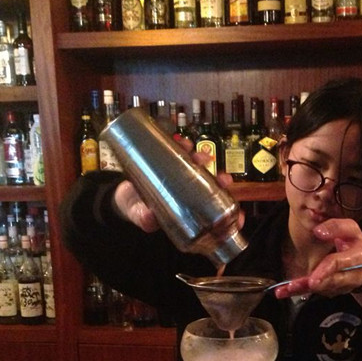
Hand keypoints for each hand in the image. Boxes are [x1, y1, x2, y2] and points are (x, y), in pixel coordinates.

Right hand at [112, 142, 239, 231]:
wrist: (122, 194)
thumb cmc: (135, 209)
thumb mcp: (139, 216)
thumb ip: (144, 218)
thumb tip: (148, 218)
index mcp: (189, 212)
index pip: (216, 216)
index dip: (230, 217)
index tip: (239, 216)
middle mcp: (191, 196)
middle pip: (213, 189)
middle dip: (221, 183)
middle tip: (222, 179)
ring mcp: (183, 179)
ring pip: (200, 170)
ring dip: (203, 160)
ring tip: (199, 156)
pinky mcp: (173, 164)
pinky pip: (182, 154)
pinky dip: (183, 147)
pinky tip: (182, 142)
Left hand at [274, 219, 361, 298]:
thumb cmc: (357, 244)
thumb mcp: (352, 229)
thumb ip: (337, 227)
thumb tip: (318, 231)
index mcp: (356, 257)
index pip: (339, 264)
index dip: (325, 271)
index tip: (312, 279)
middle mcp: (350, 275)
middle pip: (329, 282)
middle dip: (311, 284)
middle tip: (293, 286)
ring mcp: (341, 286)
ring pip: (320, 289)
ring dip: (301, 290)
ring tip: (282, 291)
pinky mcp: (332, 291)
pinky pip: (315, 292)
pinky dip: (300, 292)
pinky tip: (283, 292)